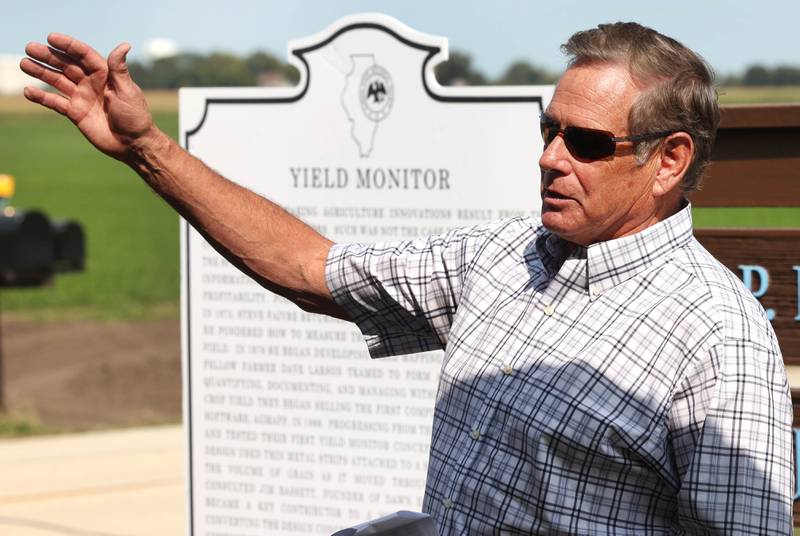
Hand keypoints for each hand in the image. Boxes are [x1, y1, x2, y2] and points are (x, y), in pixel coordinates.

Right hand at [20, 33, 155, 159]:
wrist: (133, 144)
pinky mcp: (76, 113)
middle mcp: (91, 83)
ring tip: (24, 64)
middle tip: (29, 48)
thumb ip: (119, 69)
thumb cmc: (135, 117)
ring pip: (58, 81)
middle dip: (49, 56)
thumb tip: (124, 45)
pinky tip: (28, 91)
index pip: (83, 55)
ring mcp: (82, 97)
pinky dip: (42, 97)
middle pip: (66, 65)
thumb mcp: (128, 91)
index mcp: (105, 75)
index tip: (51, 38)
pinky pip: (56, 102)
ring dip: (41, 72)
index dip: (68, 45)